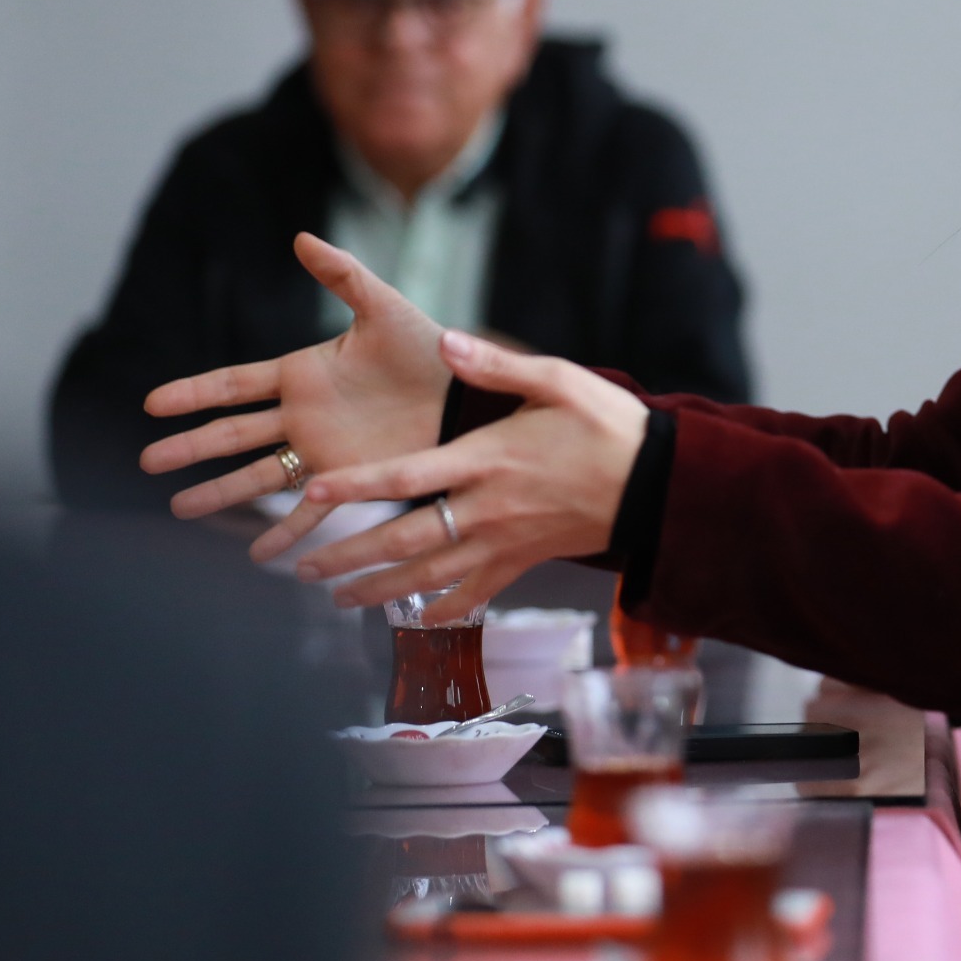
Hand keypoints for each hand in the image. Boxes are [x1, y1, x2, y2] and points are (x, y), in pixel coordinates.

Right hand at [141, 235, 448, 530]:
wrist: (471, 392)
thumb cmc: (430, 347)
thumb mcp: (383, 308)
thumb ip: (343, 276)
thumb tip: (301, 237)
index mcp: (302, 373)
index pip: (234, 384)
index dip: (194, 394)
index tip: (152, 404)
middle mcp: (303, 415)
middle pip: (233, 435)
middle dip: (190, 448)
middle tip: (147, 463)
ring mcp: (323, 450)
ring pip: (258, 475)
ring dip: (220, 493)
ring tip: (179, 510)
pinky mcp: (349, 478)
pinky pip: (310, 510)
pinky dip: (285, 533)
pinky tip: (259, 556)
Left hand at [285, 330, 648, 620]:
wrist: (657, 481)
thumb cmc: (609, 424)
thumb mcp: (560, 379)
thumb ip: (498, 364)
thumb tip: (445, 341)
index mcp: (489, 459)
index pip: (407, 476)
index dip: (357, 486)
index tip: (313, 494)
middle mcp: (488, 508)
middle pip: (404, 539)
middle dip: (349, 556)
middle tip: (304, 568)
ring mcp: (505, 541)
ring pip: (429, 575)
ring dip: (378, 589)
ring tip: (336, 597)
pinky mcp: (524, 561)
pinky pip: (475, 595)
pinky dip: (441, 610)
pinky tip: (414, 618)